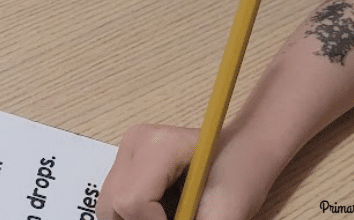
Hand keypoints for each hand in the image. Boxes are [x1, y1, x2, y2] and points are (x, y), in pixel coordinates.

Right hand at [97, 124, 270, 219]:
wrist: (244, 153)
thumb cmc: (240, 177)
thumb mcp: (221, 213)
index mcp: (158, 145)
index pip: (131, 201)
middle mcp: (134, 142)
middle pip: (113, 206)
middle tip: (173, 219)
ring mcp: (126, 150)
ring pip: (109, 207)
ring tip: (168, 215)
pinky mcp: (124, 161)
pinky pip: (114, 201)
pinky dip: (134, 215)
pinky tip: (160, 212)